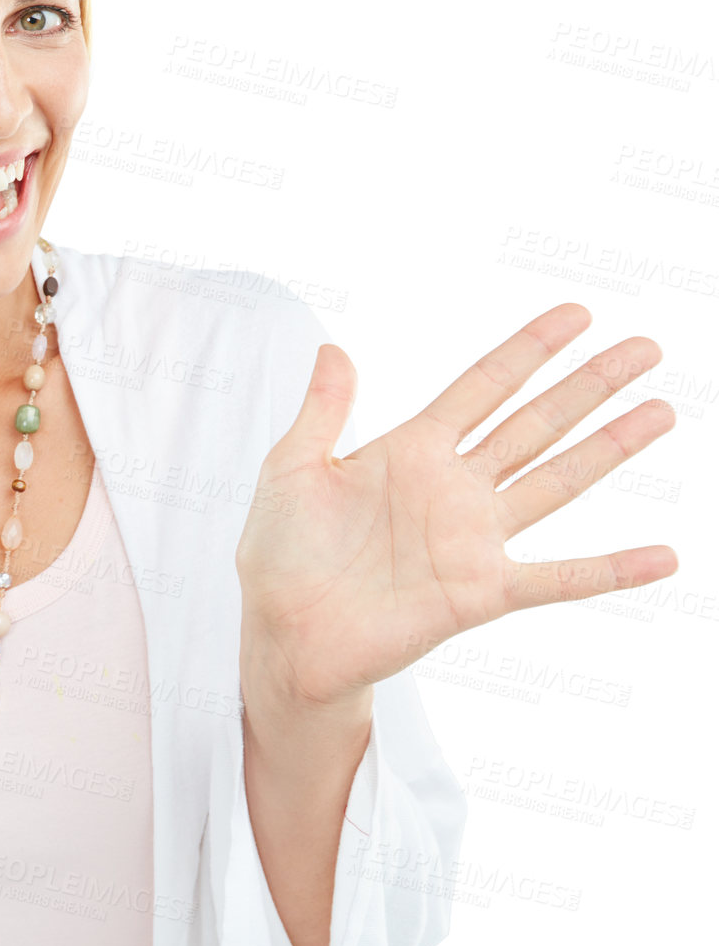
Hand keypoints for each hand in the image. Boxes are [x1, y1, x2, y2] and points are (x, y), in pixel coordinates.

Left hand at [236, 303, 678, 707]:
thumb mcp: (294, 467)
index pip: (482, 387)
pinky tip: (663, 556)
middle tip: (646, 347)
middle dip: (589, 385)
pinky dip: (610, 569)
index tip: (578, 315)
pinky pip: (557, 579)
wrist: (282, 630)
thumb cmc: (282, 550)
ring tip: (661, 412)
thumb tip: (335, 347)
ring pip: (557, 482)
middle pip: (535, 423)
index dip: (529, 350)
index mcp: (410, 450)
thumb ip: (323, 409)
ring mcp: (472, 540)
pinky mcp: (479, 593)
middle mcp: (453, 488)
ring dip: (610, 448)